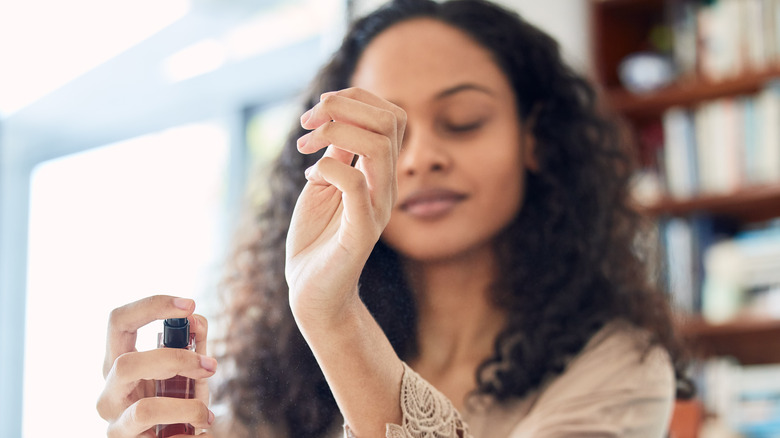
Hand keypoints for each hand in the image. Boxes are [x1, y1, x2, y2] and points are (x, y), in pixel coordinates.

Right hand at [96, 295, 216, 437]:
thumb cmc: (175, 403)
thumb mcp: (187, 372)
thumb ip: (193, 344)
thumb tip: (197, 320)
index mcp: (119, 362)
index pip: (119, 321)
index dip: (151, 306)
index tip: (189, 305)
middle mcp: (109, 390)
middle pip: (125, 364)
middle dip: (175, 360)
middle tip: (210, 366)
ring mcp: (113, 422)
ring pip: (144, 410)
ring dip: (187, 408)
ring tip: (206, 415)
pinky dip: (187, 436)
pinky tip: (197, 433)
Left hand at [285, 87, 405, 327]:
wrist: (311, 290)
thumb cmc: (315, 237)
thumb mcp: (323, 183)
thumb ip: (336, 153)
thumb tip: (336, 118)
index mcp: (379, 171)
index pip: (391, 116)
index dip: (356, 98)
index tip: (318, 109)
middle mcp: (386, 185)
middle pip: (390, 120)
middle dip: (345, 105)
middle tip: (308, 121)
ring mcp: (377, 207)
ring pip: (378, 145)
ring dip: (335, 131)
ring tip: (305, 143)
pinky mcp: (362, 231)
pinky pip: (356, 183)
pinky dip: (328, 167)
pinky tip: (310, 176)